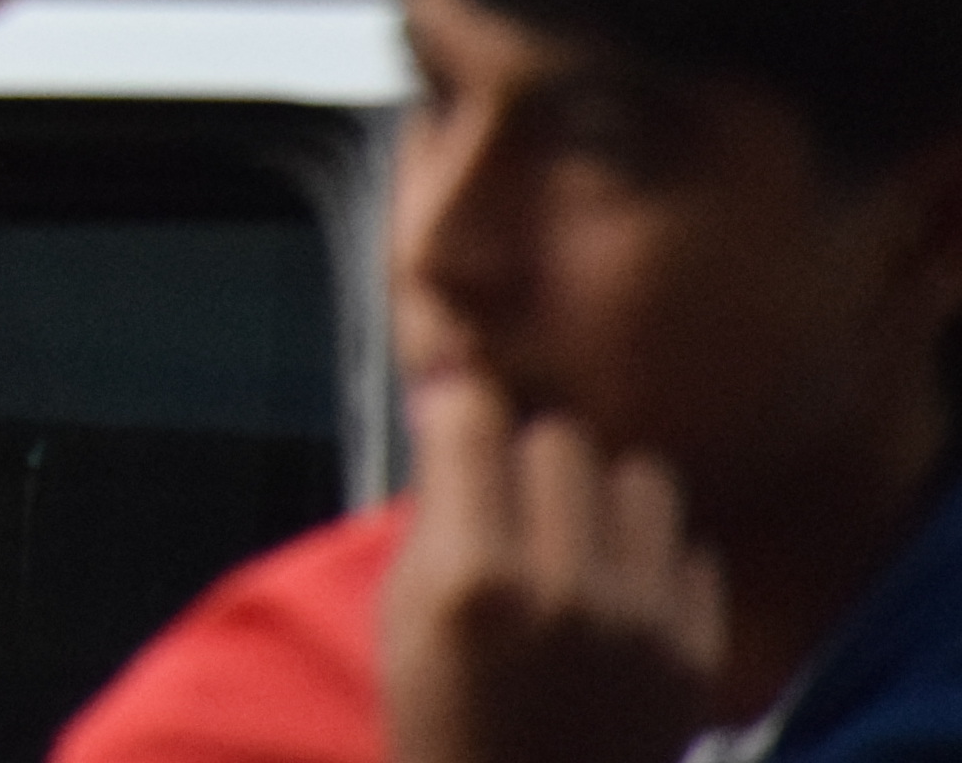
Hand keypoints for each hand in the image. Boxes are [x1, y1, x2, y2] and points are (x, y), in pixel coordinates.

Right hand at [383, 377, 722, 762]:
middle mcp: (565, 594)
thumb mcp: (402, 605)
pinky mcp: (697, 657)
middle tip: (513, 498)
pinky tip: (619, 597)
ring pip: (642, 478)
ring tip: (577, 538)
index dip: (458, 415)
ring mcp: (643, 628)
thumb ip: (434, 503)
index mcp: (474, 580)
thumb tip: (454, 392)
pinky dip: (654, 562)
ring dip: (605, 497)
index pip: (476, 416)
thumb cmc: (441, 707)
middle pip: (563, 437)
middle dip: (530, 455)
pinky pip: (691, 549)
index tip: (454, 430)